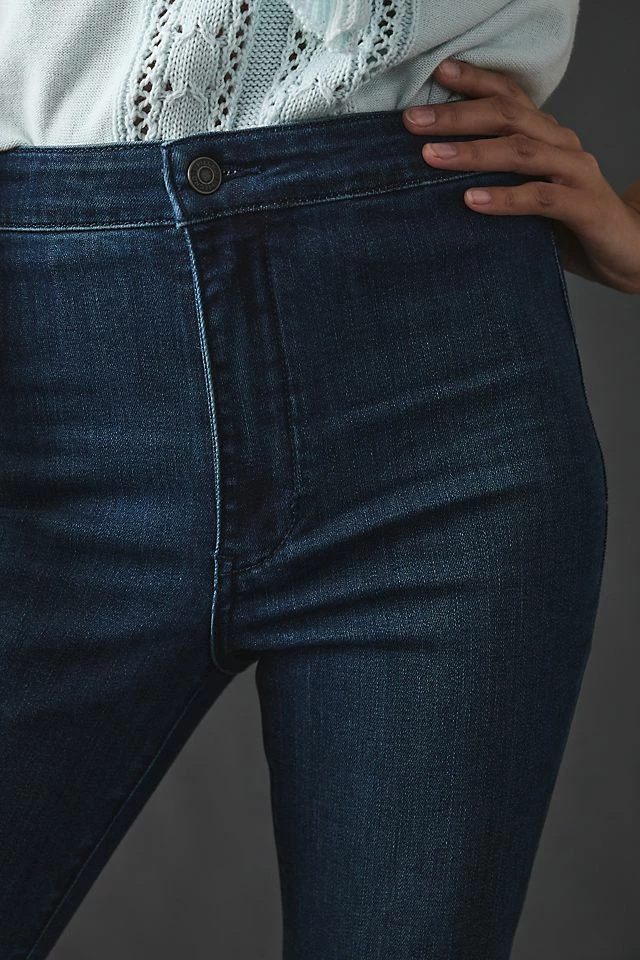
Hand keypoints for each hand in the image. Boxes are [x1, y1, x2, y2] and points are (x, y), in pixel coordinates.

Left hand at [402, 59, 639, 294]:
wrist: (626, 252)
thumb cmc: (568, 223)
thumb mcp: (525, 194)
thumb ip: (494, 178)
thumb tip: (435, 174)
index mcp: (547, 135)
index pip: (509, 96)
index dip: (475, 82)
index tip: (436, 74)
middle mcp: (561, 145)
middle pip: (507, 116)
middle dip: (457, 116)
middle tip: (413, 121)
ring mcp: (575, 173)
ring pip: (521, 151)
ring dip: (473, 152)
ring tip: (432, 157)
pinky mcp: (584, 207)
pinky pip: (541, 198)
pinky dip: (505, 198)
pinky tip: (472, 201)